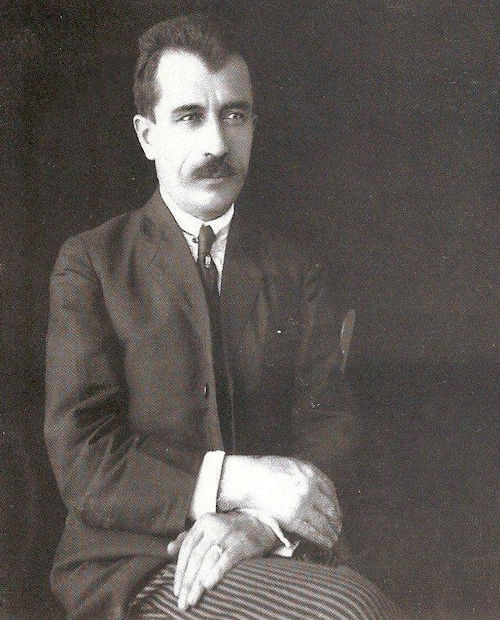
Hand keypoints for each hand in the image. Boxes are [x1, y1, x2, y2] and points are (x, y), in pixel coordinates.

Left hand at [167, 511, 277, 610]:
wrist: (258, 526)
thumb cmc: (228, 532)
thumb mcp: (207, 529)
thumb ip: (188, 538)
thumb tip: (168, 549)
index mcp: (203, 522)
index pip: (186, 548)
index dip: (180, 570)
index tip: (176, 590)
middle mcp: (213, 527)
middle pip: (195, 557)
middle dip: (187, 581)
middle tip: (182, 602)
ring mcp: (227, 535)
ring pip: (207, 561)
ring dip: (198, 583)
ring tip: (192, 600)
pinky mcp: (240, 545)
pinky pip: (225, 560)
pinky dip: (215, 573)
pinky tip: (208, 586)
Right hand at [218, 455, 340, 548]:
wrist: (248, 479)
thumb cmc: (265, 471)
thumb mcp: (291, 465)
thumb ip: (305, 476)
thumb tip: (315, 490)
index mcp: (310, 472)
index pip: (330, 490)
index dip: (335, 503)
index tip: (335, 511)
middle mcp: (310, 488)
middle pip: (330, 507)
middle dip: (335, 520)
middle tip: (337, 528)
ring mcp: (302, 503)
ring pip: (324, 522)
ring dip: (331, 532)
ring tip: (333, 539)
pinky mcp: (293, 518)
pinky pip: (312, 531)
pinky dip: (322, 539)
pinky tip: (326, 543)